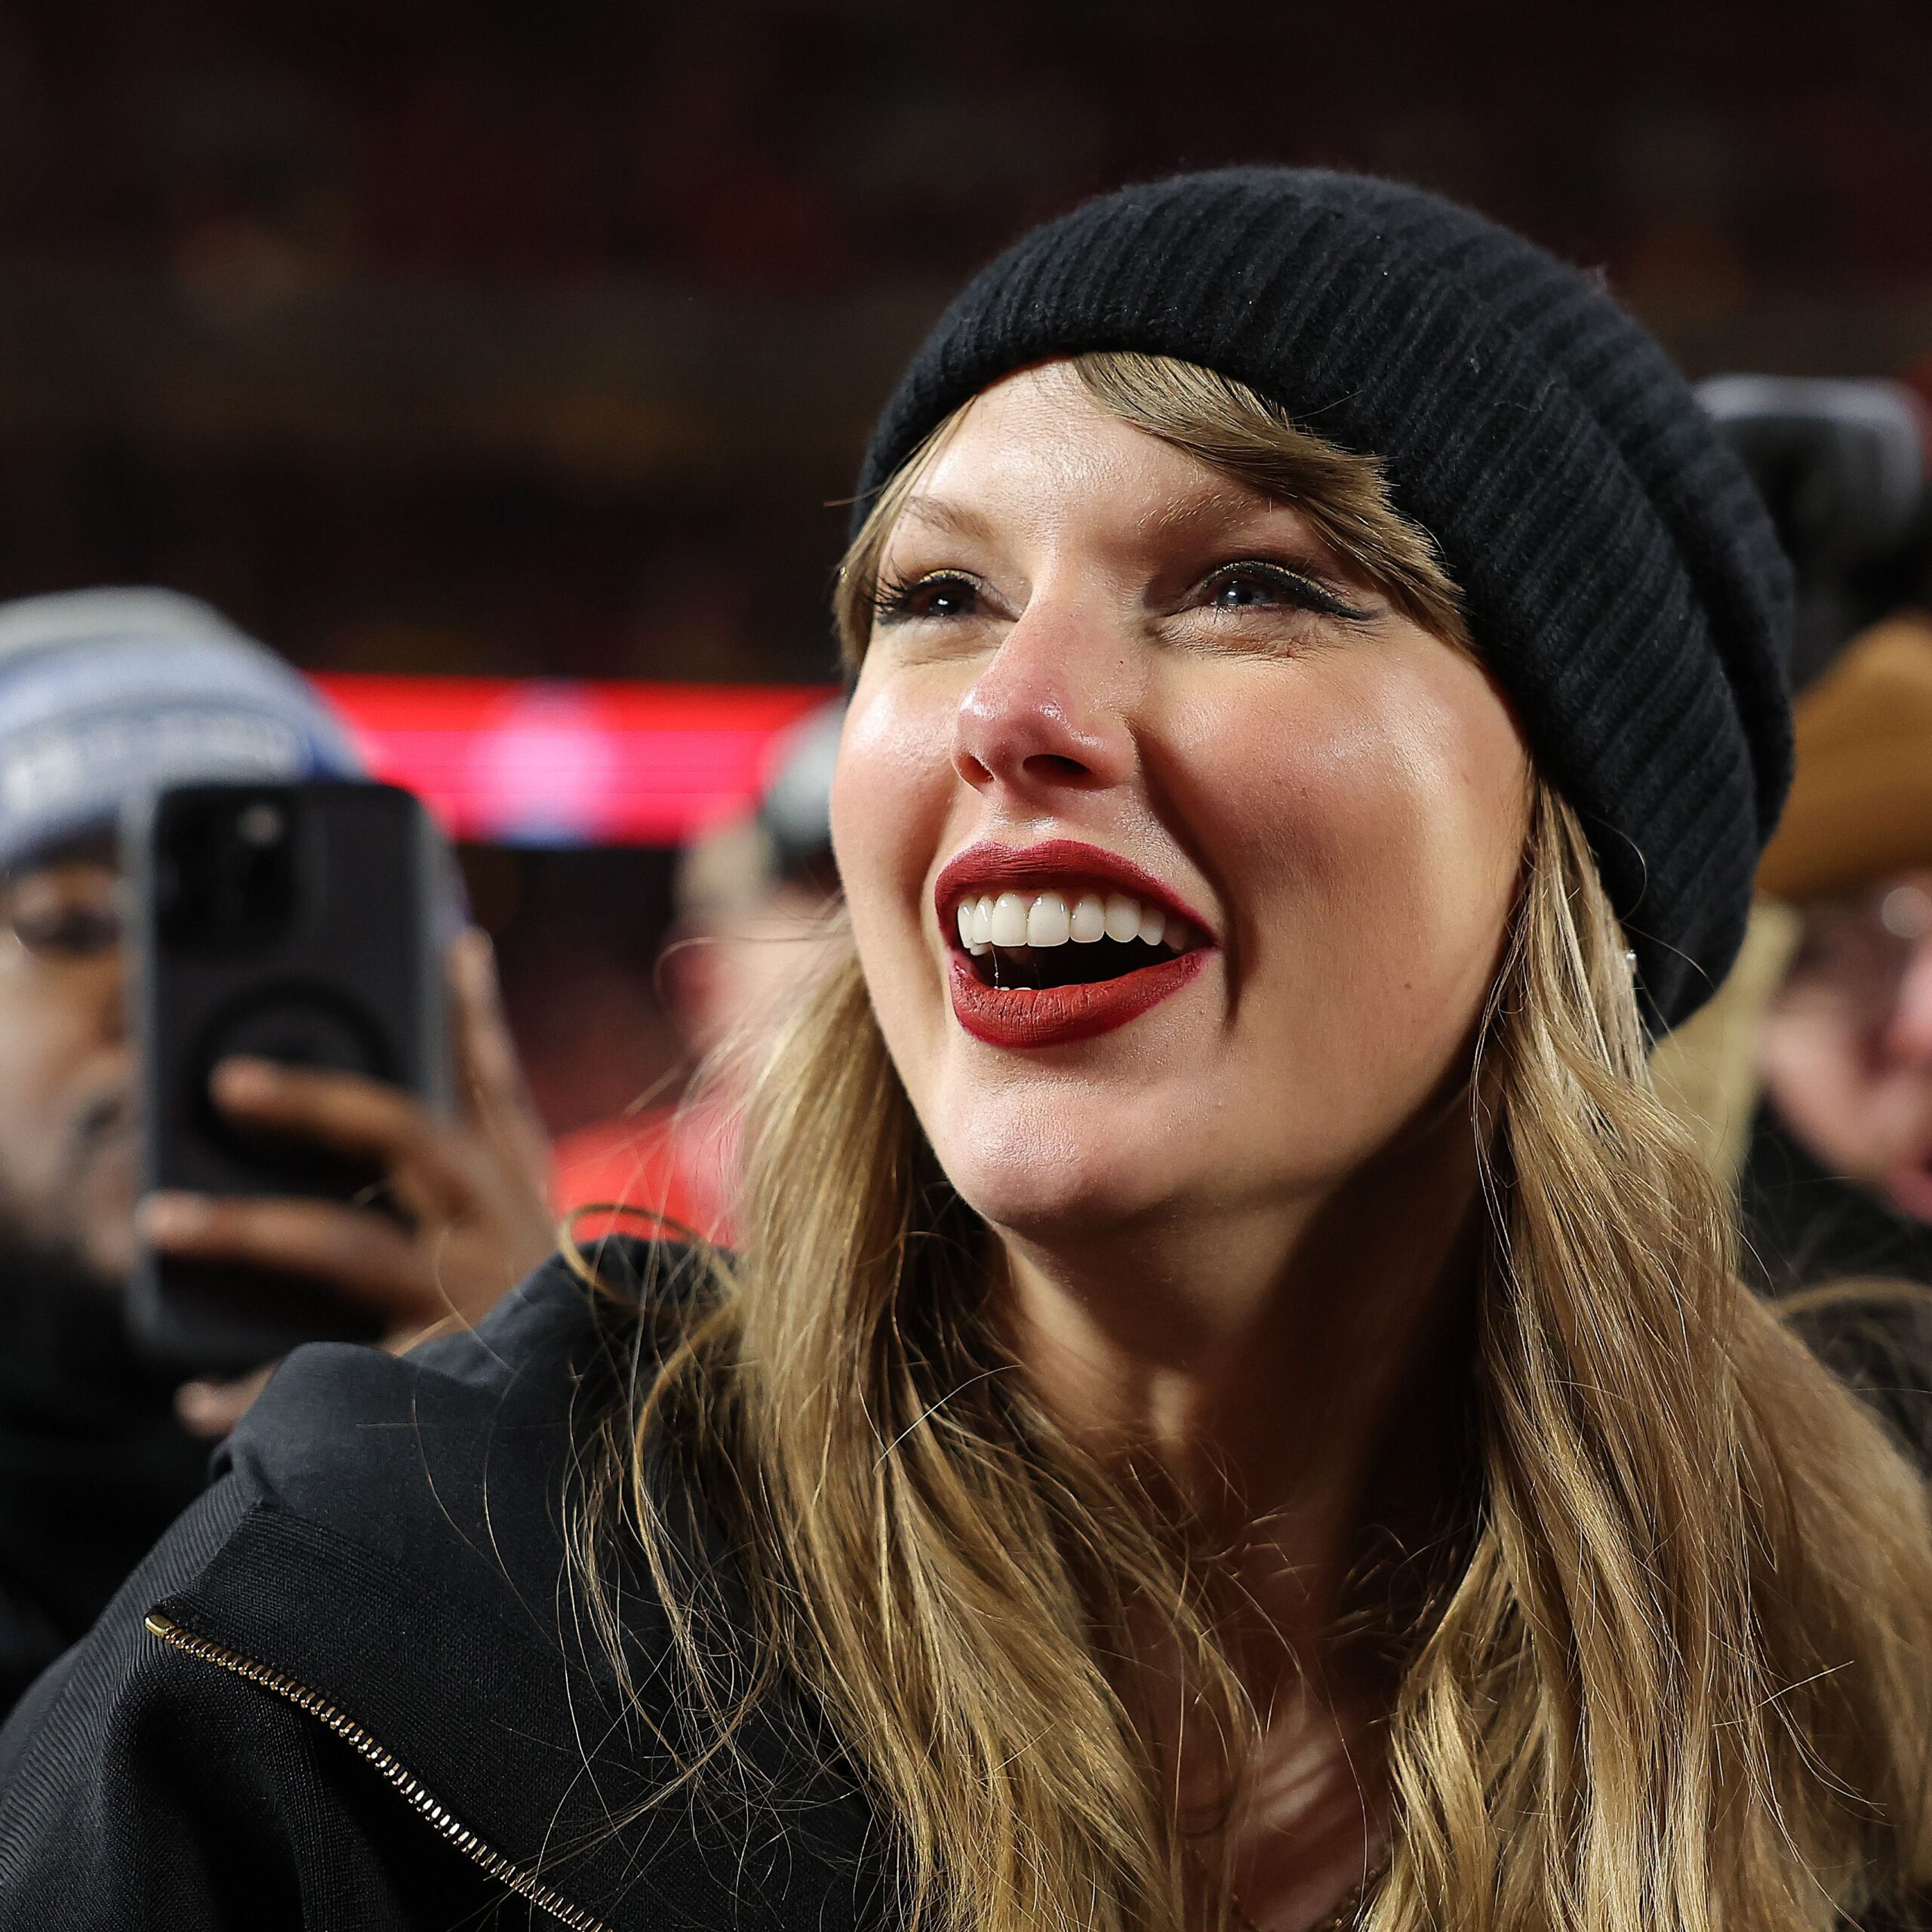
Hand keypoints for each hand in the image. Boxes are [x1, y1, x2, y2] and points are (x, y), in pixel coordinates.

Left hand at [144, 928, 556, 1436]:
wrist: (599, 1444)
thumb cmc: (548, 1338)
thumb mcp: (524, 1244)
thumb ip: (480, 1174)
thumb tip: (422, 1082)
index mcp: (526, 1194)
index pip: (499, 1084)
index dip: (473, 1013)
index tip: (453, 944)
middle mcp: (511, 1233)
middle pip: (413, 1138)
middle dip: (320, 1102)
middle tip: (232, 1083)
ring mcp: (479, 1303)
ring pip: (350, 1246)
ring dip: (250, 1228)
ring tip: (165, 1221)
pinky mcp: (446, 1380)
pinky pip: (332, 1378)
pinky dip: (259, 1390)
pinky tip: (198, 1398)